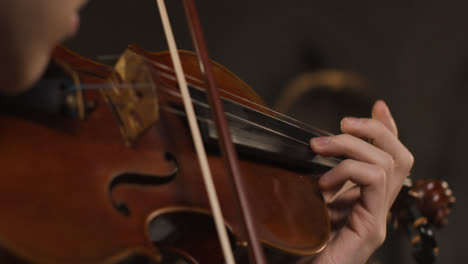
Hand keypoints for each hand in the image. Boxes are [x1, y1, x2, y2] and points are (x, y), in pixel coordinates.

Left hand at [302, 100, 413, 263]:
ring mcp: (374, 219)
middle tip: (341, 123)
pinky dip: (348, 170)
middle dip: (372, 129)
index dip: (385, 130)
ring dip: (351, 146)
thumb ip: (314, 179)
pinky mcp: (370, 229)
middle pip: (397, 157)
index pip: (386, 159)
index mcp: (361, 201)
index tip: (377, 106)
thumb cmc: (293, 244)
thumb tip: (309, 150)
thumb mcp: (302, 199)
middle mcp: (374, 208)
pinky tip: (323, 182)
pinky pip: (375, 182)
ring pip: (386, 164)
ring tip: (320, 149)